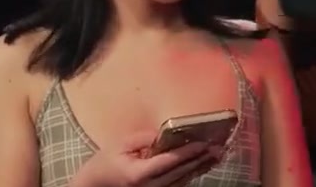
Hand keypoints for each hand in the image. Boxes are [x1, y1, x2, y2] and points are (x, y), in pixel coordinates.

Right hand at [74, 130, 222, 186]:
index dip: (188, 152)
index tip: (204, 143)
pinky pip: (179, 184)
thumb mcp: (121, 144)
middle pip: (181, 172)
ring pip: (183, 180)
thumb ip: (145, 138)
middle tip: (219, 148)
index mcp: (140, 173)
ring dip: (201, 167)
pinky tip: (204, 164)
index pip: (170, 162)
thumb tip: (167, 134)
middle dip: (201, 159)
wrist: (96, 185)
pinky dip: (192, 173)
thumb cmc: (106, 161)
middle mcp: (151, 186)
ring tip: (217, 155)